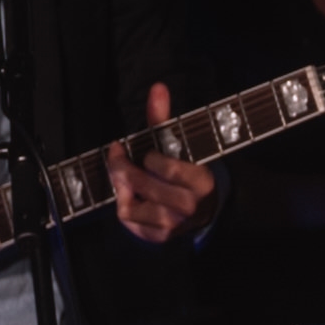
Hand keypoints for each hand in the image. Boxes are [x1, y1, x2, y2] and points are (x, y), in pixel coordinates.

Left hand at [109, 82, 218, 245]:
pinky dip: (124, 206)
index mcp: (200, 182)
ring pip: (130, 207)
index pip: (166, 167)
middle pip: (143, 185)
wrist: (206, 207)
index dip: (148, 157)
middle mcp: (188, 207)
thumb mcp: (180, 145)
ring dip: (122, 189)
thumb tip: (157, 87)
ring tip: (125, 179)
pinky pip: (128, 221)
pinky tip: (130, 196)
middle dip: (124, 168)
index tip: (143, 152)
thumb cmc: (187, 171)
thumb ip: (165, 118)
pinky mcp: (159, 237)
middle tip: (118, 158)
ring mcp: (173, 225)